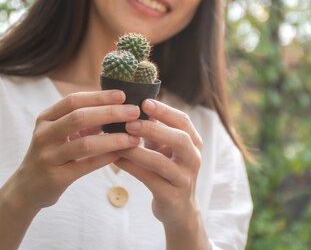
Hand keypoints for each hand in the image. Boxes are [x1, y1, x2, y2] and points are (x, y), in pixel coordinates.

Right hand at [11, 90, 140, 210]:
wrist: (28, 187)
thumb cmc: (53, 153)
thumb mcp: (61, 132)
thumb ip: (83, 120)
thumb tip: (117, 106)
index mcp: (46, 118)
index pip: (73, 100)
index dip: (99, 96)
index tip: (122, 95)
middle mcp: (44, 135)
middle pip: (79, 118)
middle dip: (110, 113)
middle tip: (134, 112)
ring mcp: (48, 156)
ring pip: (85, 144)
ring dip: (113, 139)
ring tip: (134, 137)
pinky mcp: (56, 177)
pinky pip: (86, 165)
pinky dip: (106, 158)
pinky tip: (123, 153)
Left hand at [114, 98, 203, 227]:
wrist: (178, 208)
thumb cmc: (167, 169)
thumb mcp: (166, 147)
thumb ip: (155, 129)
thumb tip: (132, 105)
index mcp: (194, 143)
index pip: (183, 121)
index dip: (164, 111)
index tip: (144, 102)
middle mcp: (193, 159)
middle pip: (180, 139)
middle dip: (154, 128)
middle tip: (130, 122)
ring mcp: (184, 179)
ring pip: (162, 162)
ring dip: (138, 151)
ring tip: (120, 142)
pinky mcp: (172, 196)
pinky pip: (149, 179)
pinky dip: (131, 168)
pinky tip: (116, 160)